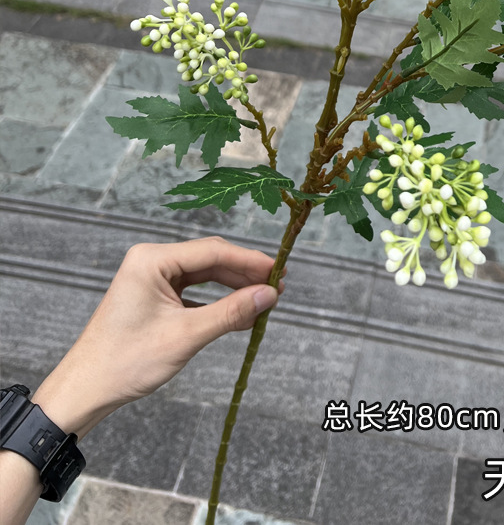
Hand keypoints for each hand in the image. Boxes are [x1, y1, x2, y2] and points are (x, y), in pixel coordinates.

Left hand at [32, 236, 283, 439]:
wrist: (86, 391)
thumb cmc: (127, 362)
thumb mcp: (185, 336)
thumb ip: (230, 312)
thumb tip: (269, 295)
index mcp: (152, 259)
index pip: (212, 251)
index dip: (250, 261)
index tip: (280, 271)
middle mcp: (151, 261)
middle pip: (210, 260)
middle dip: (244, 275)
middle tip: (278, 287)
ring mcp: (151, 279)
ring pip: (204, 276)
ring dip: (233, 289)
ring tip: (264, 300)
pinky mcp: (153, 297)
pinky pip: (193, 291)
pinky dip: (217, 302)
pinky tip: (239, 314)